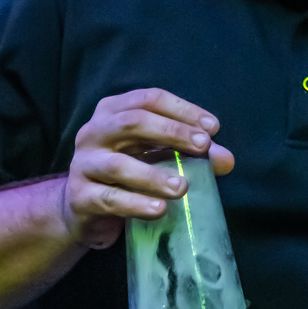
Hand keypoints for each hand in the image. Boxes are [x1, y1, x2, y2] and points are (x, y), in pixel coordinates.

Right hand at [62, 88, 233, 247]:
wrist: (84, 209)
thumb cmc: (128, 173)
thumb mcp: (158, 157)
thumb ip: (190, 154)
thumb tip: (227, 160)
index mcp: (113, 111)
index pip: (149, 99)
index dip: (183, 110)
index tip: (213, 128)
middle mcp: (94, 132)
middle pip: (132, 122)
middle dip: (171, 132)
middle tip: (203, 147)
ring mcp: (83, 164)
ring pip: (118, 165)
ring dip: (154, 175)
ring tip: (183, 187)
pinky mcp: (80, 197)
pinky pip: (109, 198)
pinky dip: (136, 203)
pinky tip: (160, 209)